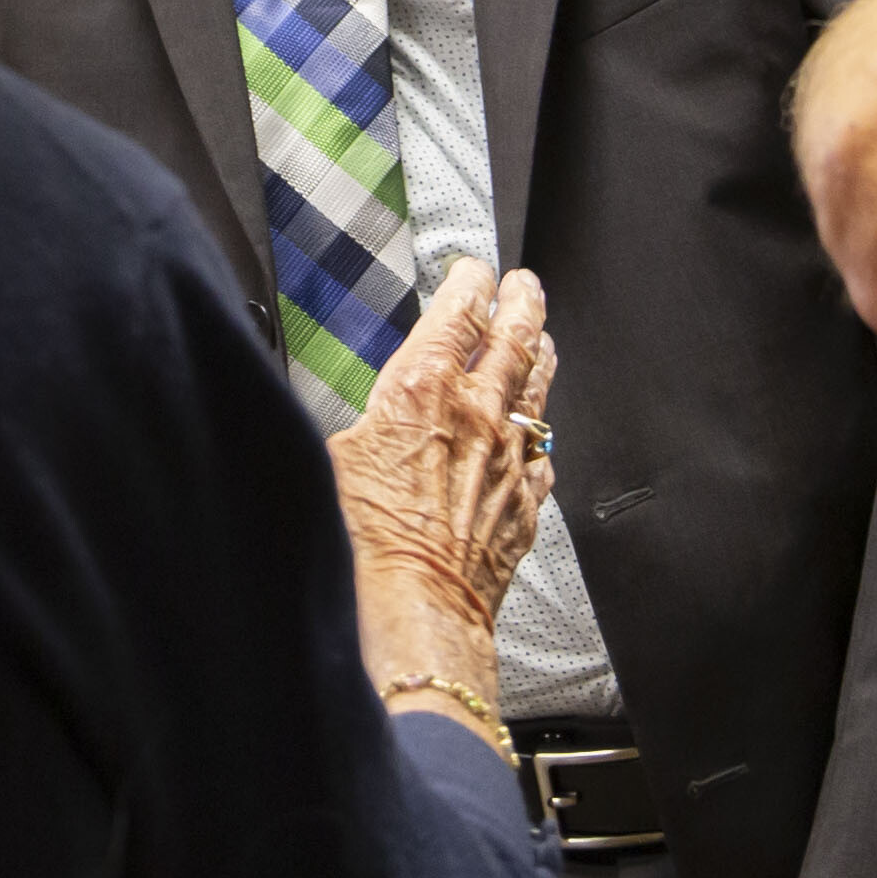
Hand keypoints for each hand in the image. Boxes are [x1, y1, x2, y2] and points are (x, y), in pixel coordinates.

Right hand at [328, 260, 551, 708]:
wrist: (415, 607)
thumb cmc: (363, 541)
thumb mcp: (333, 459)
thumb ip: (356, 424)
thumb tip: (352, 417)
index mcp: (424, 388)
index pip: (460, 312)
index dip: (471, 282)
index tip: (473, 270)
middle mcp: (477, 414)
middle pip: (517, 338)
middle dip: (523, 303)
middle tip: (525, 284)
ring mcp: (509, 459)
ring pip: (538, 391)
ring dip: (541, 356)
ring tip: (543, 338)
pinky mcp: (524, 503)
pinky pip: (542, 457)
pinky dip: (538, 437)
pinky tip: (534, 439)